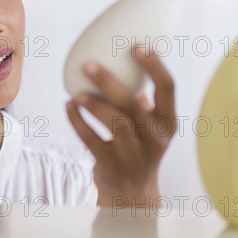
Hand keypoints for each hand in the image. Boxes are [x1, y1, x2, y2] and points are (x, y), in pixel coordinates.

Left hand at [65, 45, 176, 206]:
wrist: (132, 192)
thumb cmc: (139, 145)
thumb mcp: (150, 125)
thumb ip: (142, 98)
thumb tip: (124, 61)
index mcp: (167, 122)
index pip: (167, 87)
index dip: (153, 64)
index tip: (136, 45)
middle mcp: (155, 138)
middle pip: (133, 104)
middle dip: (109, 82)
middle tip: (89, 65)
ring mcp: (134, 154)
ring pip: (114, 122)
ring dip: (93, 104)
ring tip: (76, 93)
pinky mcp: (111, 165)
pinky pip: (91, 139)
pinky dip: (77, 121)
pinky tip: (69, 106)